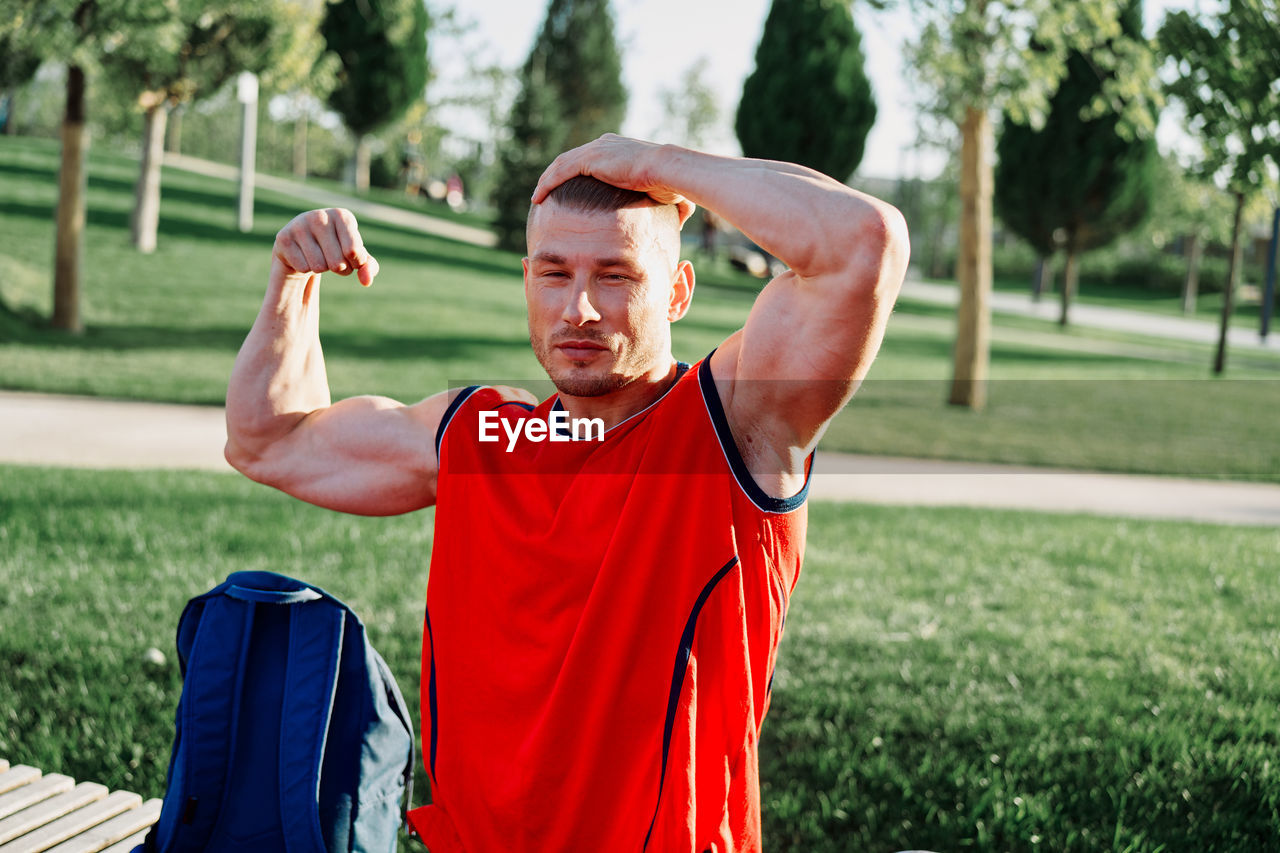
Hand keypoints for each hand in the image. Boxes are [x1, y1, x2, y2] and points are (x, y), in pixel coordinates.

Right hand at [273, 208, 379, 286]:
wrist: (304, 246)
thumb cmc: (337, 249)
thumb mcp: (357, 257)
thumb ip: (368, 267)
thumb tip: (366, 281)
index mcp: (342, 215)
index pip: (354, 252)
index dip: (355, 263)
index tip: (350, 255)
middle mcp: (320, 216)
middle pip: (337, 263)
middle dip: (339, 268)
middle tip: (332, 257)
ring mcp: (299, 225)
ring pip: (319, 267)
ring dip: (322, 268)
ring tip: (318, 256)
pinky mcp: (283, 238)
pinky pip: (303, 268)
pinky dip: (305, 268)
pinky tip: (303, 256)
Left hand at [531, 134, 695, 226]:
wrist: (670, 171)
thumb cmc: (674, 184)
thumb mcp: (671, 195)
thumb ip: (671, 206)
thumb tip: (681, 222)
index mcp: (620, 150)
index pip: (592, 160)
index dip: (578, 174)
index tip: (569, 190)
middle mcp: (606, 144)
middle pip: (573, 160)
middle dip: (558, 176)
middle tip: (546, 192)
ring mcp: (597, 150)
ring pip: (562, 164)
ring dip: (547, 180)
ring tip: (537, 196)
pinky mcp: (590, 159)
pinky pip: (561, 171)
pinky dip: (547, 183)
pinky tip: (537, 197)